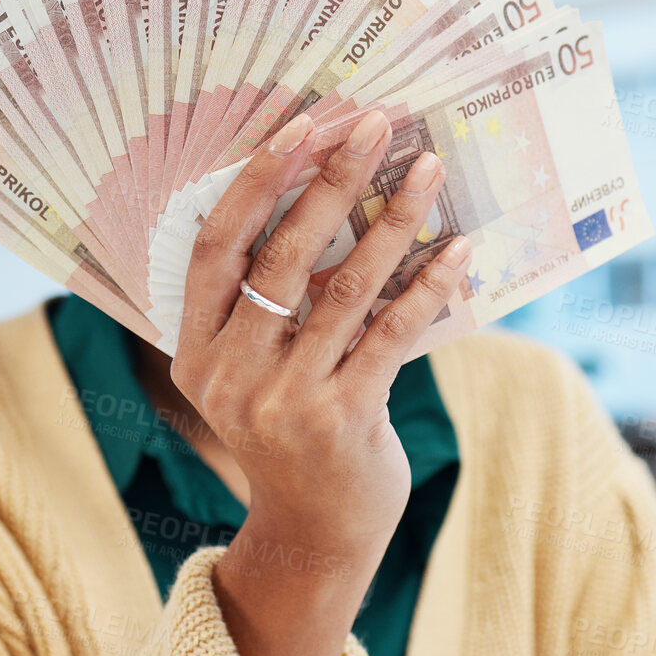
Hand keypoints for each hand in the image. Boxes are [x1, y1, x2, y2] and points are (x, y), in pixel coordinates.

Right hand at [171, 107, 470, 655]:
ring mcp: (285, 401)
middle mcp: (230, 374)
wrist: (315, 533)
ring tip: (427, 167)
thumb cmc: (289, 432)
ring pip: (344, 289)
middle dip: (329, 180)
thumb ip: (260, 306)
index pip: (215, 248)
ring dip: (392, 220)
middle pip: (279, 255)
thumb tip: (318, 195)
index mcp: (196, 351)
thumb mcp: (248, 372)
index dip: (255, 181)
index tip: (302, 125)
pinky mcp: (343, 421)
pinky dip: (428, 287)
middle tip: (371, 123)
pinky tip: (458, 249)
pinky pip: (392, 335)